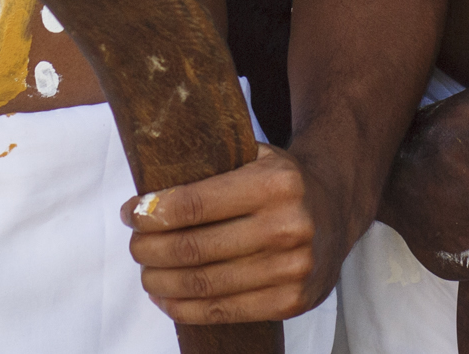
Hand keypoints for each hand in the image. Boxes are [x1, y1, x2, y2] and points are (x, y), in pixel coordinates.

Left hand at [123, 143, 332, 324]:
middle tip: (135, 245)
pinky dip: (185, 308)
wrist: (337, 209)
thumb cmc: (281, 182)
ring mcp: (293, 268)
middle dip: (150, 249)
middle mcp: (288, 226)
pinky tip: (167, 298)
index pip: (194, 204)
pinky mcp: (292, 301)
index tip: (131, 213)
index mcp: (275, 183)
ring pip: (204, 284)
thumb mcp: (255, 156)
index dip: (152, 213)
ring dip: (161, 282)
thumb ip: (210, 167)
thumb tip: (147, 197)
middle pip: (194, 248)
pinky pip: (224, 311)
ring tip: (147, 272)